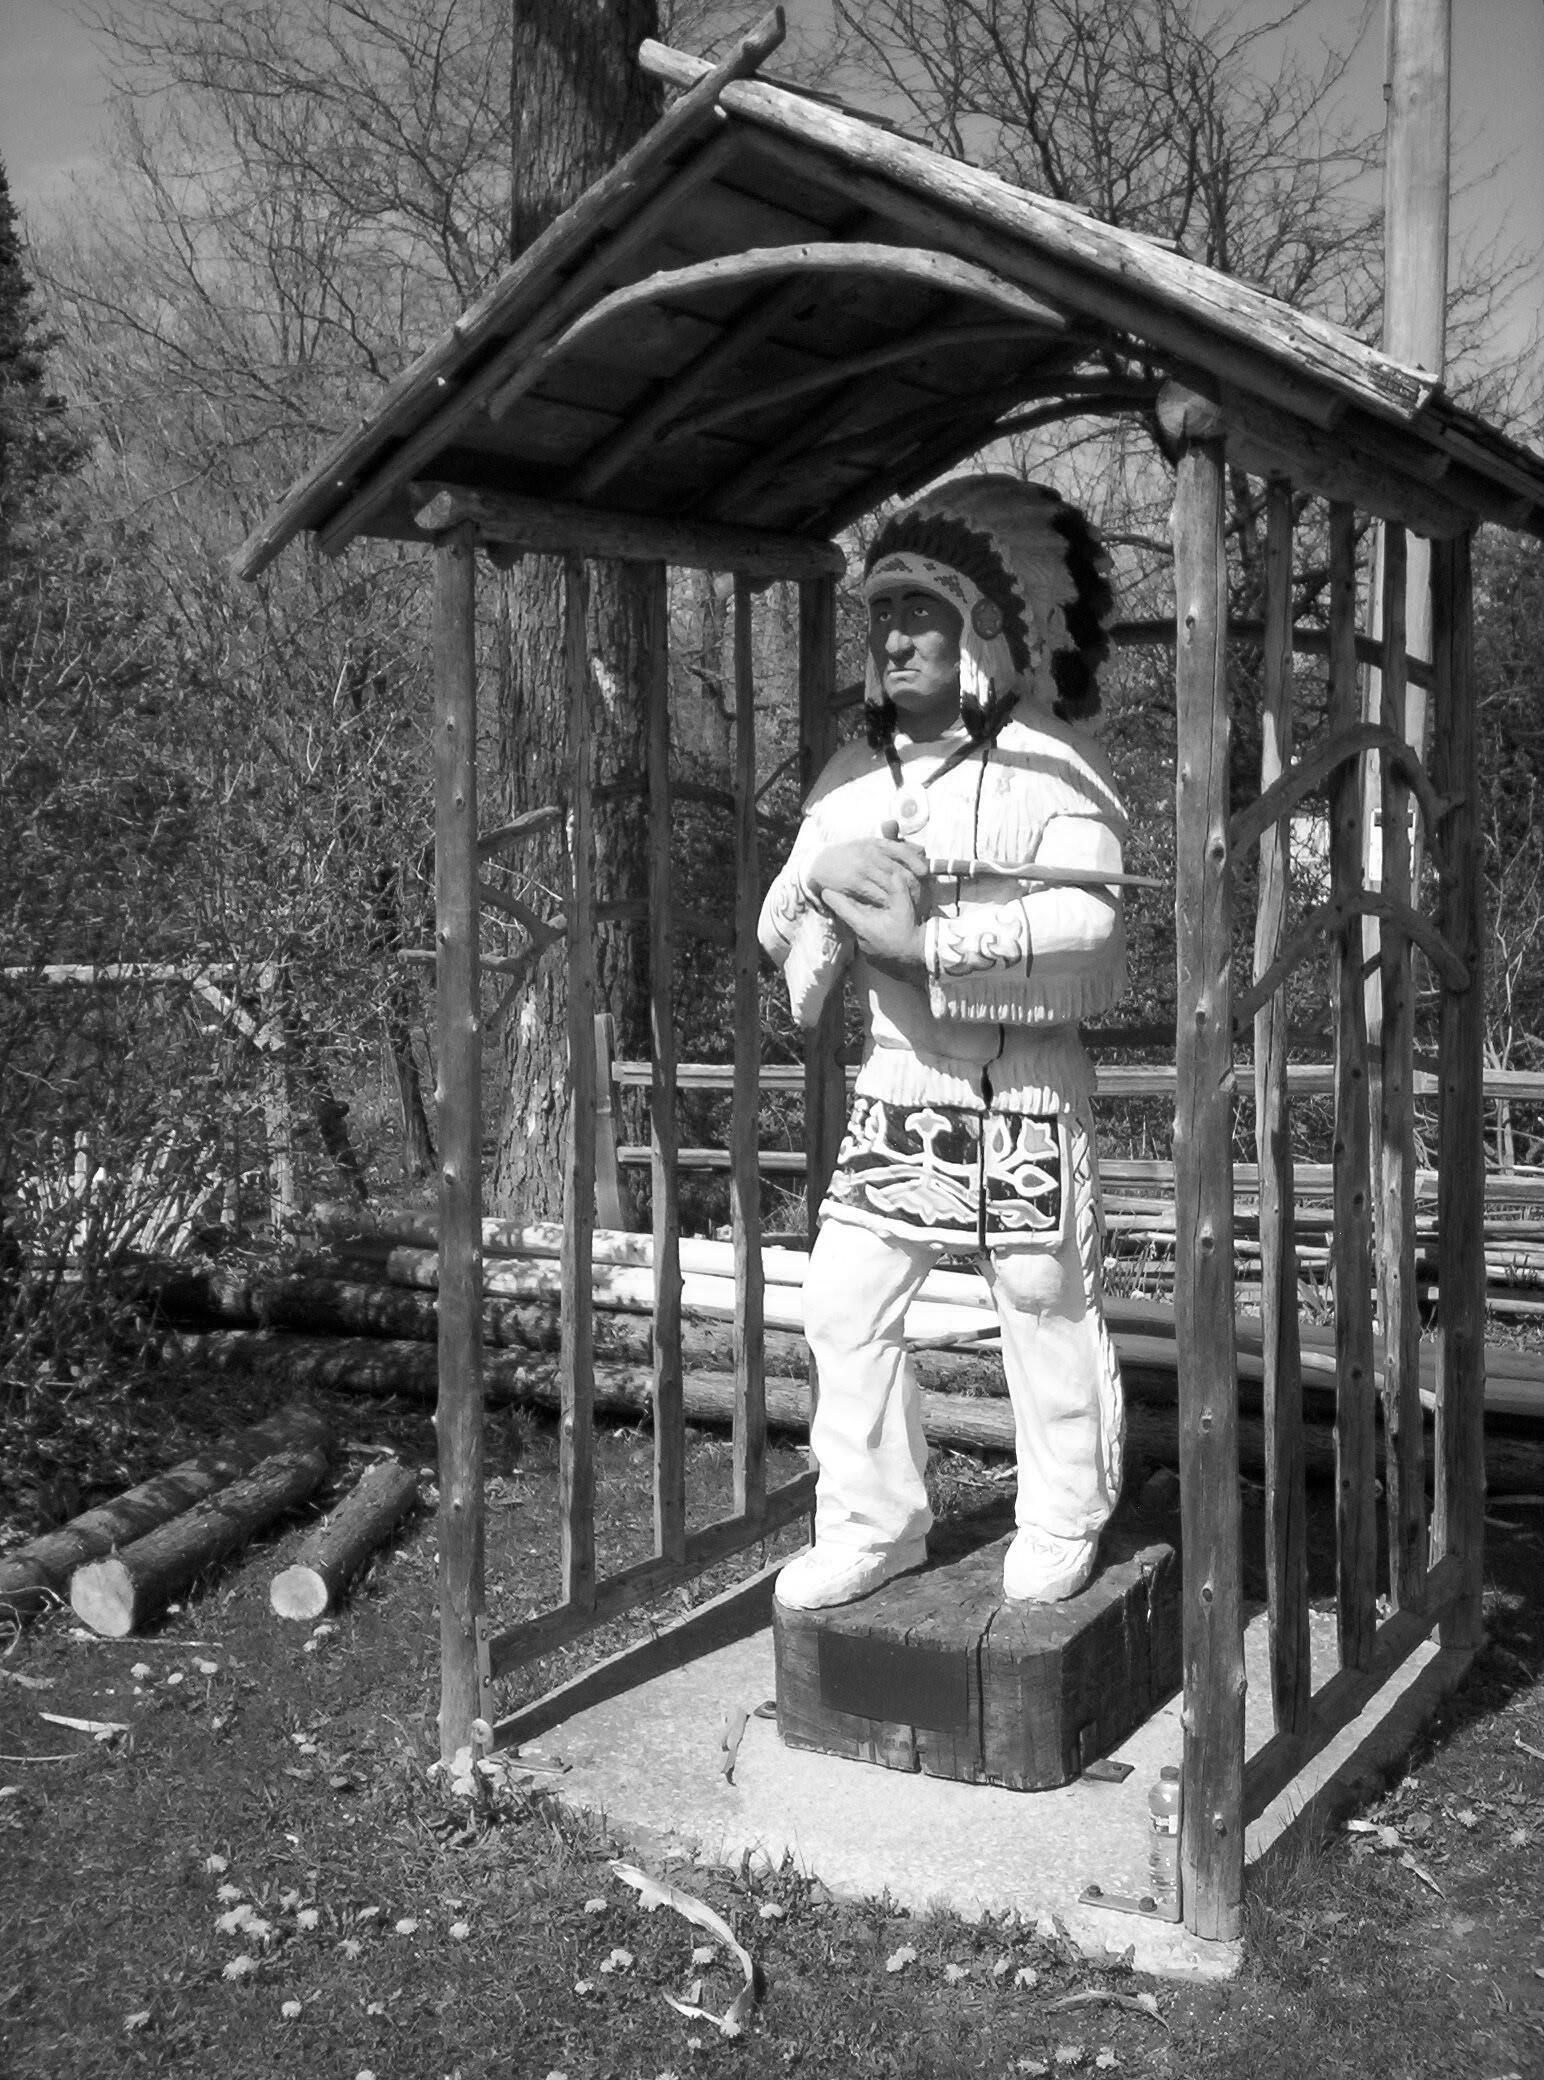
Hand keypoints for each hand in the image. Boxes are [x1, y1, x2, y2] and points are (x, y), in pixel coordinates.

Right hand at [807, 835, 925, 909]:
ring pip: (891, 883)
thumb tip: (921, 850)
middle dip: (913, 884)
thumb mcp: (869, 845)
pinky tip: (893, 907)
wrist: (821, 864)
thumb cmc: (849, 855)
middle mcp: (870, 852)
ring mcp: (863, 867)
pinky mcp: (855, 882)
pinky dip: (888, 902)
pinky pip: (877, 894)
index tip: (925, 872)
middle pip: (899, 869)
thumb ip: (894, 846)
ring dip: (902, 896)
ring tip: (912, 904)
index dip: (915, 861)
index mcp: (875, 843)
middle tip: (922, 894)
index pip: (901, 850)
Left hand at [822, 878, 925, 969]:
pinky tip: (875, 928)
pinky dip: (866, 932)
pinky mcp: (871, 957)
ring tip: (861, 910)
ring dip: (858, 920)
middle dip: (845, 907)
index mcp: (863, 925)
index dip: (832, 898)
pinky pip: (864, 940)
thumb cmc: (910, 933)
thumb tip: (895, 873)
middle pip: (847, 918)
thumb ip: (898, 890)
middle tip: (841, 895)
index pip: (842, 908)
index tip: (824, 890)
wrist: (919, 958)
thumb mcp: (905, 909)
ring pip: (856, 930)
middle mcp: (860, 938)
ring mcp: (864, 949)